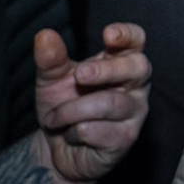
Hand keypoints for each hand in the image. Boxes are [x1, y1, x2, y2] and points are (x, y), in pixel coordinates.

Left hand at [31, 23, 151, 183]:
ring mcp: (135, 111)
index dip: (127, 34)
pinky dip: (74, 132)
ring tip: (52, 118)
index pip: (136, 40)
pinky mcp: (126, 138)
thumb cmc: (63, 105)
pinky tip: (70, 134)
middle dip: (106, 70)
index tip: (108, 35)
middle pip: (137, 67)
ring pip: (110, 103)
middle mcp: (136, 84)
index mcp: (121, 61)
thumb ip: (51, 59)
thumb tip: (45, 35)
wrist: (57, 149)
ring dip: (72, 111)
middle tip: (79, 74)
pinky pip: (99, 130)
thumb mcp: (51, 80)